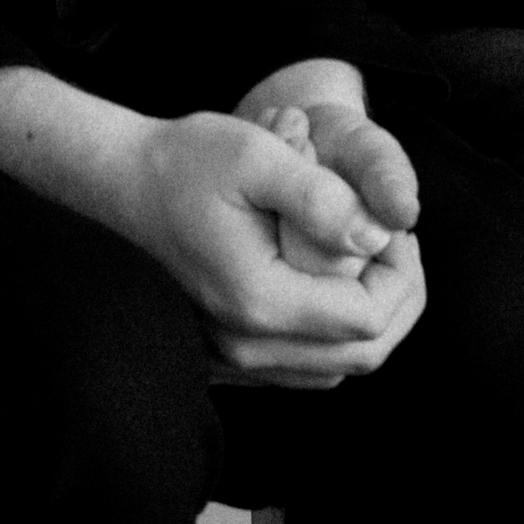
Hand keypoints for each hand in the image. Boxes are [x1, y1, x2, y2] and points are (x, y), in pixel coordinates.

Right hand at [106, 100, 425, 388]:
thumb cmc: (187, 160)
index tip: (399, 228)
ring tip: (377, 262)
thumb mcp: (258, 155)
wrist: (123, 183)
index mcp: (258, 301)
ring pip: (336, 367)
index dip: (401, 276)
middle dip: (399, 301)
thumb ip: (321, 198)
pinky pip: (304, 366)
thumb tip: (377, 237)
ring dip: (373, 321)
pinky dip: (337, 334)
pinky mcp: (229, 353)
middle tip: (399, 245)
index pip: (367, 319)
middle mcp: (246, 346)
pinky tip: (340, 285)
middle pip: (361, 355)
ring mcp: (234, 357)